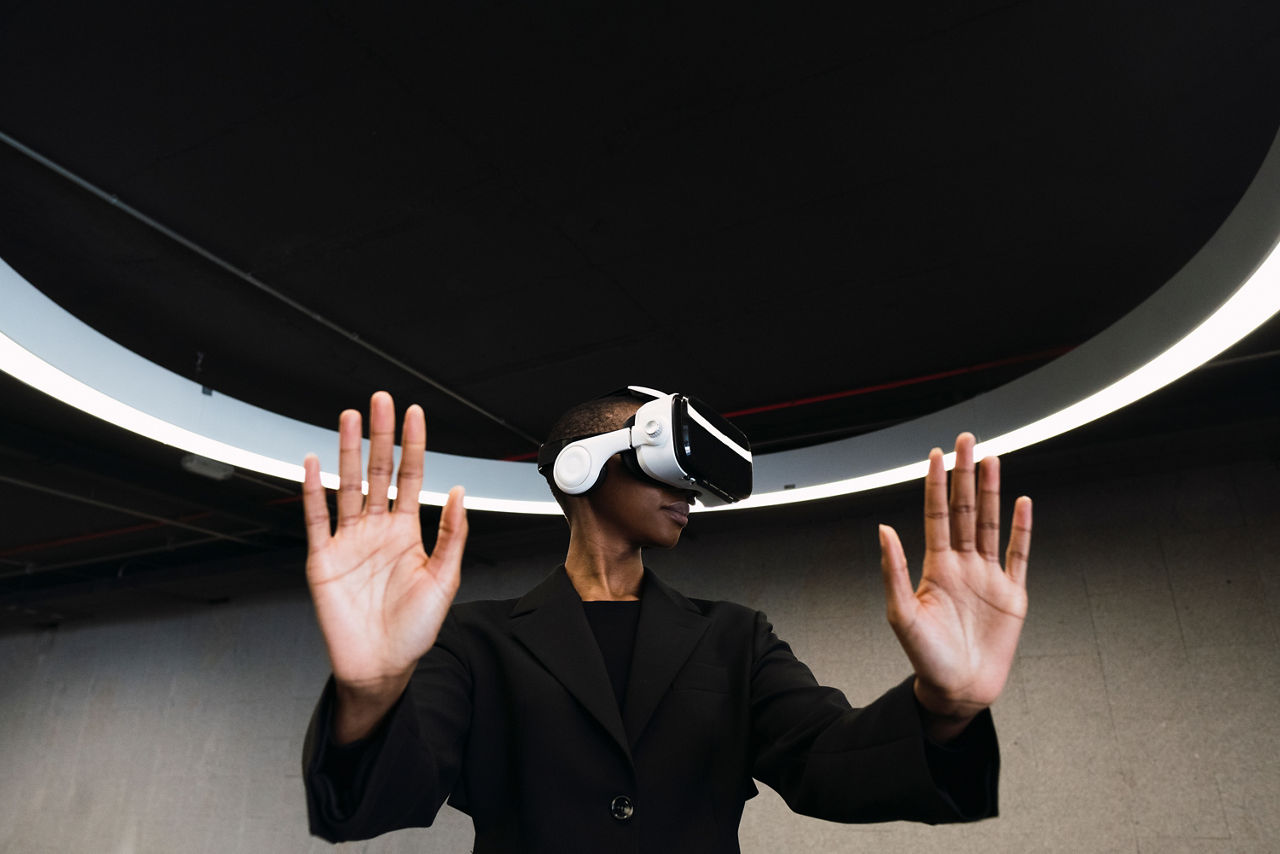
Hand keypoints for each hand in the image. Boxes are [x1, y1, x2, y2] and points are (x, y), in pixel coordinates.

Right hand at [302, 391, 467, 740]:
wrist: (381, 667)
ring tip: (350, 418)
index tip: (415, 414)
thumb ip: (452, 534)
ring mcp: (349, 542)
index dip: (413, 446)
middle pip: (376, 472)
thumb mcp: (445, 580)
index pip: (410, 477)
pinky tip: (314, 464)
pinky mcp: (323, 560)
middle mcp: (377, 530)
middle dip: (379, 437)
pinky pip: (316, 519)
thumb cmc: (415, 630)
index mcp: (407, 532)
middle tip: (380, 401)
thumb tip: (459, 492)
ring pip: (347, 486)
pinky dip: (313, 491)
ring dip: (347, 452)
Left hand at [878, 433, 1030, 737]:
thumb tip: (883, 528)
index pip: (936, 514)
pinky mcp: (1012, 595)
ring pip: (991, 524)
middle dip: (966, 474)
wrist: (957, 690)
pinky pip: (1019, 555)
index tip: (936, 454)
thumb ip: (893, 570)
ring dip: (992, 492)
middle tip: (967, 439)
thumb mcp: (902, 614)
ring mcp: (989, 577)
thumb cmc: (925, 658)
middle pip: (965, 510)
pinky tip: (1022, 503)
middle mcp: (962, 565)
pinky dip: (1022, 529)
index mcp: (935, 566)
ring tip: (993, 460)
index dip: (936, 484)